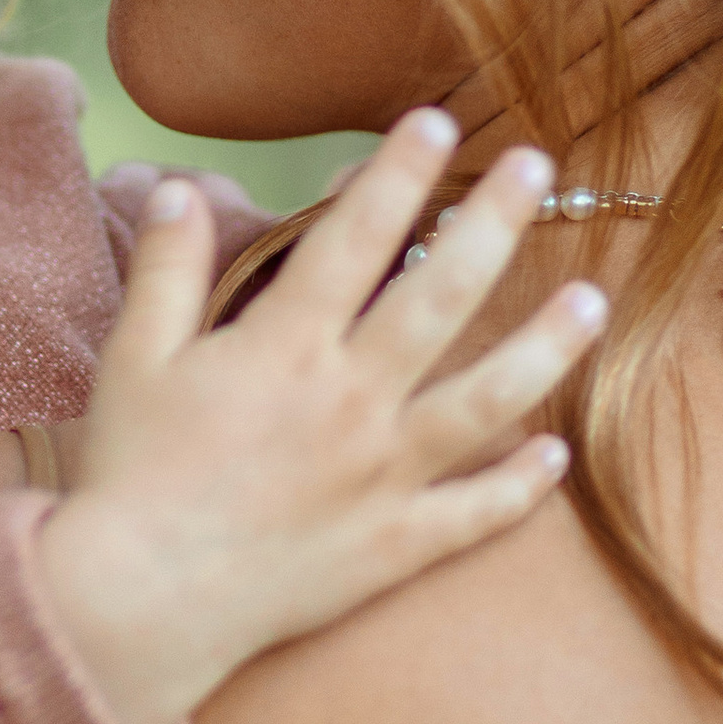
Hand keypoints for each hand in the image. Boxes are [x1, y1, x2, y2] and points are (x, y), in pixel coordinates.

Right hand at [34, 113, 602, 723]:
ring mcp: (382, 476)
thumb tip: (180, 188)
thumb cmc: (130, 475)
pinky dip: (520, 487)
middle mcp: (350, 401)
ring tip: (592, 302)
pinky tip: (557, 456)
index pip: (354, 239)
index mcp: (284, 347)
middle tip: (537, 166)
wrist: (140, 601)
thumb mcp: (132, 359)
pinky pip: (473, 515)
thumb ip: (166, 270)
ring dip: (544, 347)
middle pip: (441, 298)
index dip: (397, 175)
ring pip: (486, 401)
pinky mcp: (393, 546)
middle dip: (493, 224)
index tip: (436, 122)